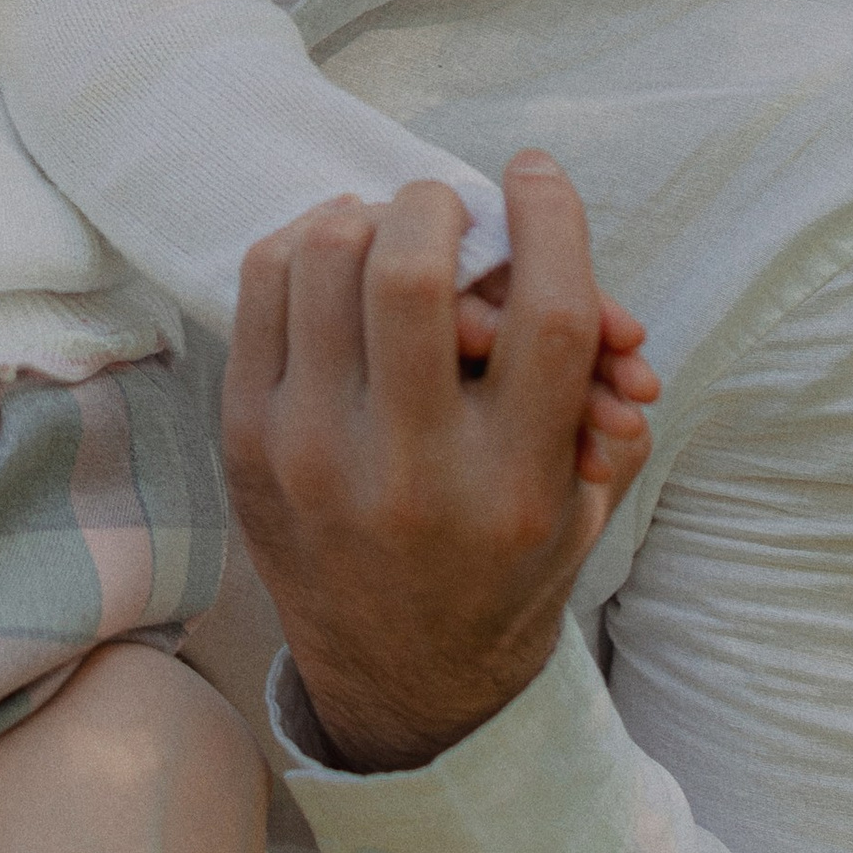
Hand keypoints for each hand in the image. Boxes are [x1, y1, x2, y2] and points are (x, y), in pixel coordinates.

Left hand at [224, 155, 656, 775]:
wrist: (400, 677)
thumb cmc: (502, 563)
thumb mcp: (581, 498)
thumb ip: (600, 390)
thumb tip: (606, 305)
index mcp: (514, 488)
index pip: (547, 318)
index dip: (552, 222)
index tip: (537, 174)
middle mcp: (407, 474)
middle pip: (414, 275)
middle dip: (440, 208)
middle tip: (452, 207)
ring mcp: (310, 456)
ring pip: (325, 259)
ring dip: (370, 218)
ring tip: (394, 232)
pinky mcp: (246, 439)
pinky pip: (263, 284)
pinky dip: (306, 243)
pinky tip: (338, 258)